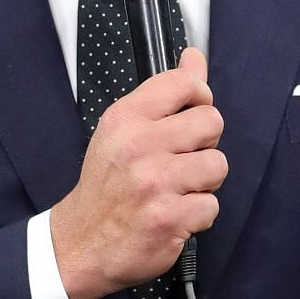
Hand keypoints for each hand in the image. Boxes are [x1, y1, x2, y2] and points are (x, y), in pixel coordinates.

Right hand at [51, 48, 226, 298]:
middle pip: (212, 122)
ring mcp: (154, 183)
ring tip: (177, 190)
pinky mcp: (168, 218)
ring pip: (218, 165)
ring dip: (204, 183)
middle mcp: (139, 146)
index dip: (200, 98)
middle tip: (181, 161)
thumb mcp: (124, 129)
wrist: (81, 242)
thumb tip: (195, 56)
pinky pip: (212, 206)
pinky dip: (198, 215)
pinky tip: (174, 215)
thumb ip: (165, 93)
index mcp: (126, 118)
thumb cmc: (107, 183)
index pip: (184, 83)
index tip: (191, 115)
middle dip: (204, 144)